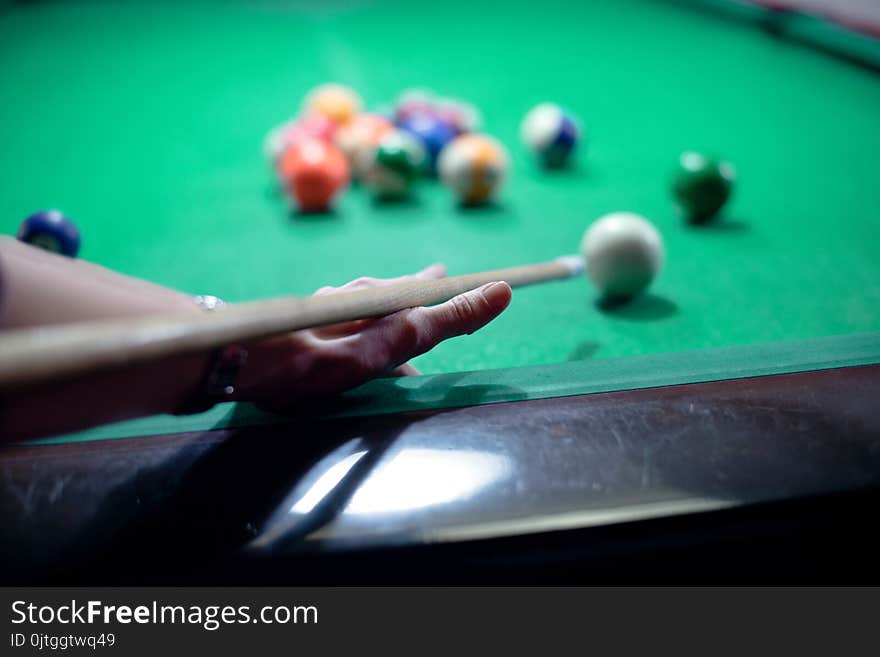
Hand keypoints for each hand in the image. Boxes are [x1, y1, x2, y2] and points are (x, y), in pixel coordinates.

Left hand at [236, 264, 510, 408]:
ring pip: (361, 309)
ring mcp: (323, 310)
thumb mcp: (396, 341)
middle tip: (431, 286)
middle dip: (412, 296)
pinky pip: (337, 324)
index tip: (462, 280)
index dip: (448, 292)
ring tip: (391, 321)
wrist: (246, 360)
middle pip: (392, 297)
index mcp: (379, 300)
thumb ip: (447, 319)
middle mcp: (351, 298)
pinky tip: (343, 345)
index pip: (425, 293)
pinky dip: (352, 330)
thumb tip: (502, 290)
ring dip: (381, 315)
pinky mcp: (299, 325)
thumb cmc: (325, 357)